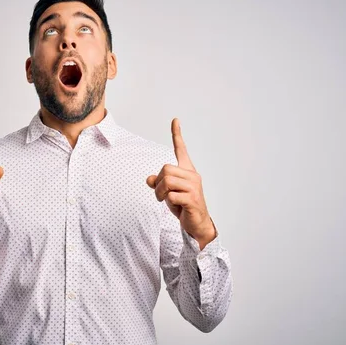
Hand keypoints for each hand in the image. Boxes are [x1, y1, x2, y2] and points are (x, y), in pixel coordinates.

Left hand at [146, 118, 215, 247]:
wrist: (196, 223)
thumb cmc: (183, 206)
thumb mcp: (167, 193)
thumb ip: (159, 184)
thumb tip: (149, 179)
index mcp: (187, 171)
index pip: (181, 150)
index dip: (177, 135)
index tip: (175, 120)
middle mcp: (192, 176)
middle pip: (165, 169)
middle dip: (158, 183)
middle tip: (161, 194)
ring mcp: (194, 186)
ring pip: (167, 180)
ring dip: (160, 192)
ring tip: (165, 200)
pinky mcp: (192, 198)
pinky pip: (171, 194)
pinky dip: (167, 201)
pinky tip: (175, 206)